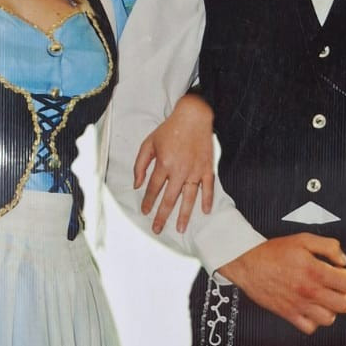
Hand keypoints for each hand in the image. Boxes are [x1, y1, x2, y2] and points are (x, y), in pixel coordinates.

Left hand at [134, 93, 215, 233]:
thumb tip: (137, 184)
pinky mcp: (207, 168)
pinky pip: (208, 187)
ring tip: (180, 228)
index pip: (154, 189)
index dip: (148, 202)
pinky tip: (205, 211)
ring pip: (189, 197)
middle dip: (162, 216)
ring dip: (184, 215)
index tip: (145, 212)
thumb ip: (140, 164)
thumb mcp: (149, 143)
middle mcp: (180, 170)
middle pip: (169, 198)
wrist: (193, 116)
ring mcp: (195, 170)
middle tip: (158, 229)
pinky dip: (207, 199)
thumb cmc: (170, 129)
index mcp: (164, 163)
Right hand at [220, 233, 345, 334]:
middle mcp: (309, 291)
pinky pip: (310, 328)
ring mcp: (299, 305)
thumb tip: (344, 261)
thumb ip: (329, 247)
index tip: (341, 276)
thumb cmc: (273, 252)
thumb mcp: (304, 239)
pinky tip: (310, 309)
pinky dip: (313, 321)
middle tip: (334, 289)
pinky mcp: (288, 314)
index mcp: (315, 271)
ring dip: (329, 310)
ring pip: (329, 319)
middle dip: (343, 296)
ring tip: (322, 300)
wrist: (248, 263)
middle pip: (344, 305)